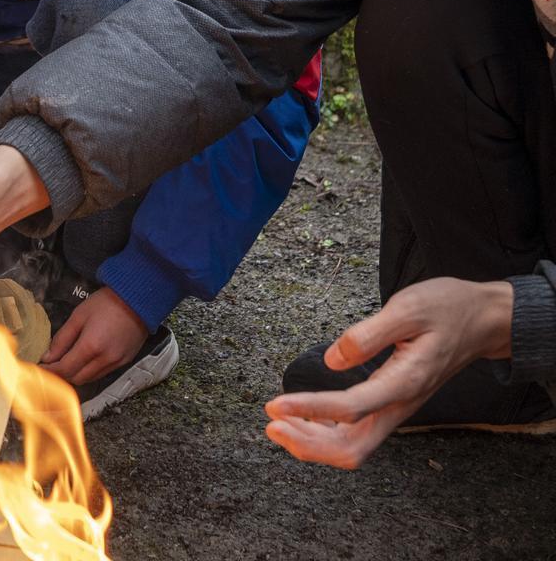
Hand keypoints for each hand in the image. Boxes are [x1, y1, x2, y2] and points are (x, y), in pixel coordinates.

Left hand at [40, 288, 148, 384]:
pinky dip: (90, 372)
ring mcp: (116, 363)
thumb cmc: (107, 303)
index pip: (65, 369)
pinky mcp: (125, 362)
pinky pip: (102, 374)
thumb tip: (48, 356)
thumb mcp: (78, 316)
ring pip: (89, 379)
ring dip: (75, 374)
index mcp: (91, 346)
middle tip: (52, 365)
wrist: (138, 299)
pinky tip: (84, 361)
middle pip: (77, 379)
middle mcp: (105, 359)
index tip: (41, 367)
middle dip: (61, 374)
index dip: (50, 371)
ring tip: (66, 362)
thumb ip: (62, 339)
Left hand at [264, 277, 512, 468]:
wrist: (483, 320)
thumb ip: (369, 334)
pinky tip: (301, 419)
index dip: (308, 409)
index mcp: (405, 382)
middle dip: (308, 443)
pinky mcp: (390, 405)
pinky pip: (355, 433)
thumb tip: (333, 359)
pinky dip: (324, 432)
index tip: (275, 405)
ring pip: (352, 446)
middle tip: (270, 423)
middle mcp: (400, 405)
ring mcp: (396, 409)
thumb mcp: (409, 307)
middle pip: (352, 448)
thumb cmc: (448, 308)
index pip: (350, 408)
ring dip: (312, 442)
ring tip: (277, 423)